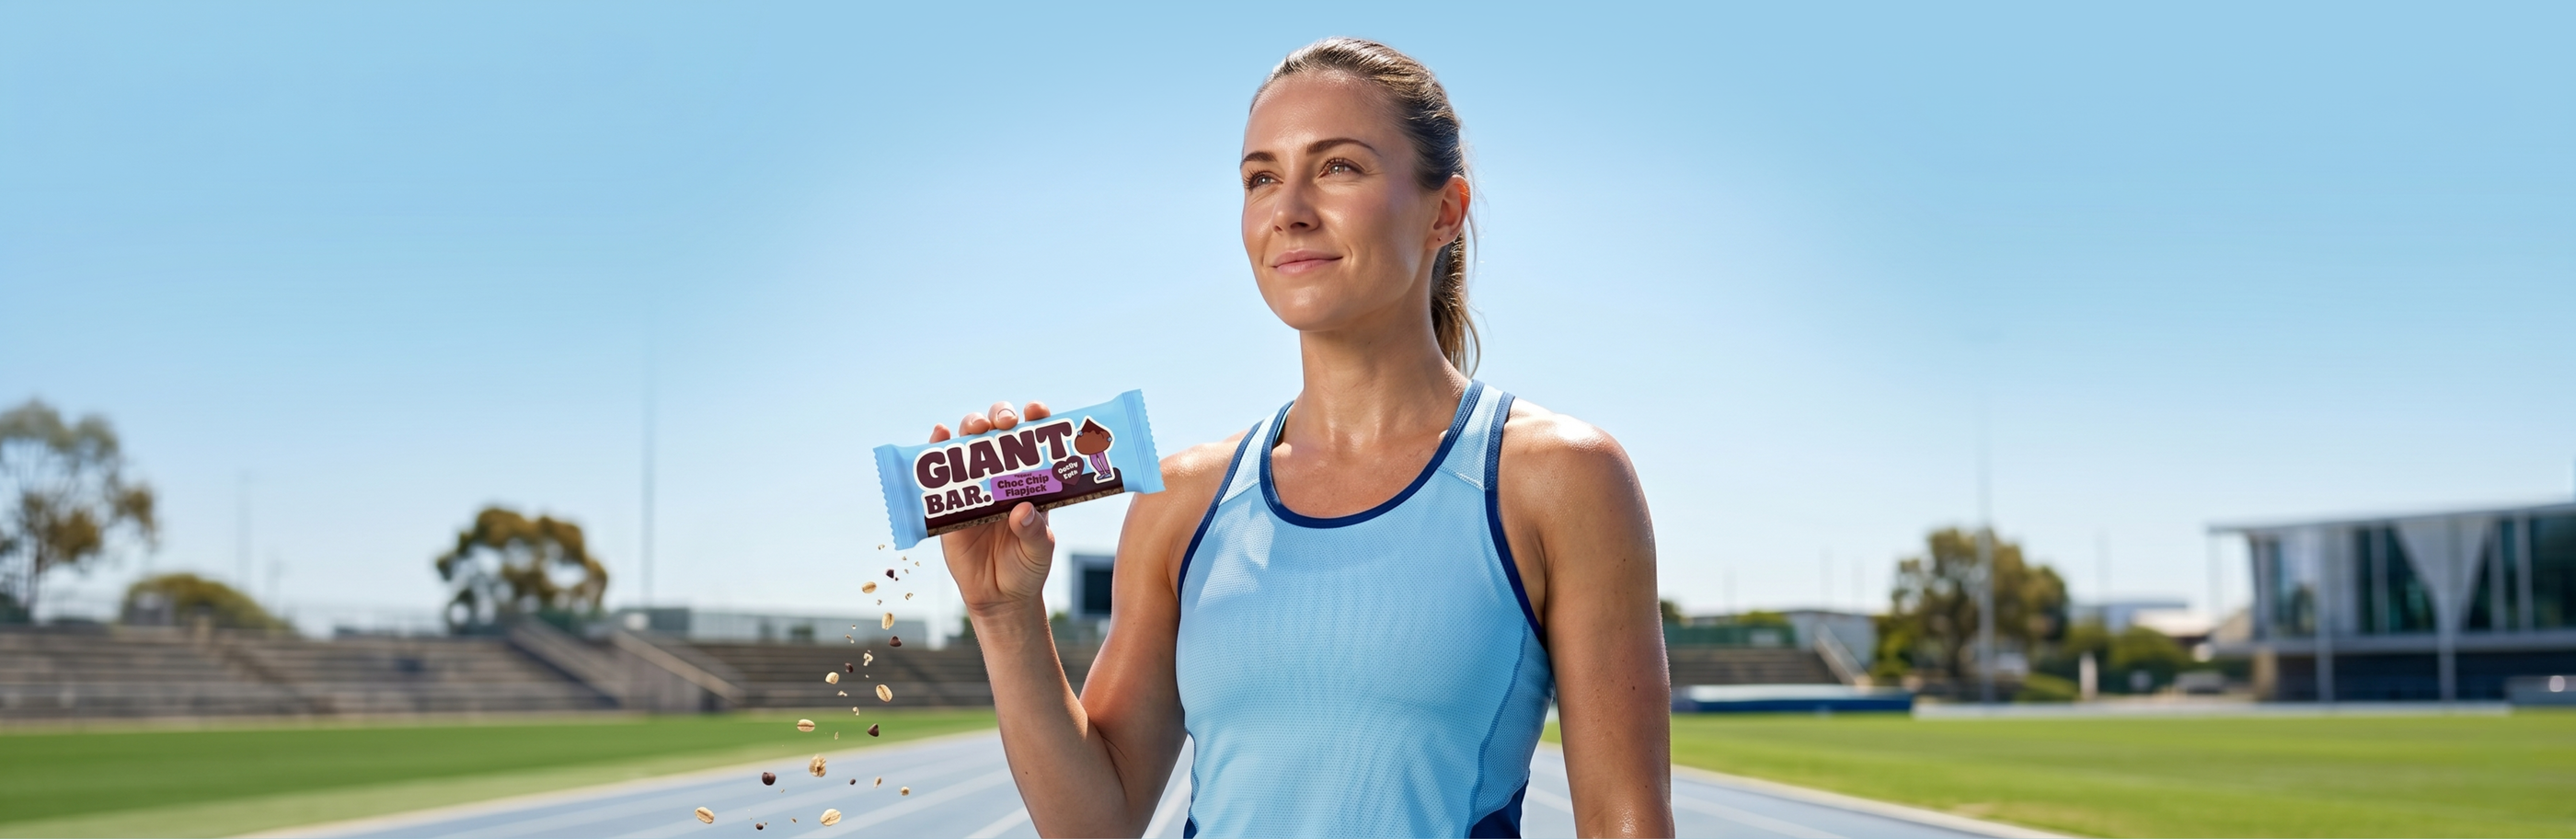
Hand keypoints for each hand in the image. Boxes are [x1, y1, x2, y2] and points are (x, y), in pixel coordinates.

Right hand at [935, 401, 1057, 620]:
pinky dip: (937, 449)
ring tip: (976, 429)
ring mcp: (975, 486)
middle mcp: (1003, 476)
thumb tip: (1022, 511)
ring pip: (970, 444)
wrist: (999, 596)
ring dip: (971, 427)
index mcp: (1031, 481)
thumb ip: (1035, 531)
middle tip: (1007, 423)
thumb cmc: (1027, 567)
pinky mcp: (949, 504)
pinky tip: (940, 435)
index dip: (1035, 419)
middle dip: (1002, 416)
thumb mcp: (1040, 550)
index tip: (1035, 411)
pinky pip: (941, 473)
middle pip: (1000, 431)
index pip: (1035, 440)